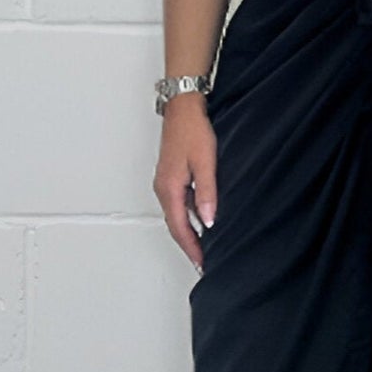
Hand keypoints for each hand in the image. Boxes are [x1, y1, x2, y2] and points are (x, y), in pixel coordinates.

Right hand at [153, 94, 215, 272]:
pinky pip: (177, 205)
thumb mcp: (205, 163)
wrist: (182, 108)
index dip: (192, 248)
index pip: (180, 228)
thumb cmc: (192, 131)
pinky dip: (187, 219)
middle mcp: (163, 189)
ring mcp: (165, 183)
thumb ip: (206, 193)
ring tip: (202, 248)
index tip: (201, 263)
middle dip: (189, 246)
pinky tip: (199, 222)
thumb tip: (208, 221)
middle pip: (175, 226)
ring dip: (188, 233)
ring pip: (175, 216)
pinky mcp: (170, 177)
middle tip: (202, 262)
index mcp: (170, 189)